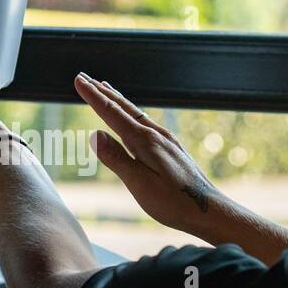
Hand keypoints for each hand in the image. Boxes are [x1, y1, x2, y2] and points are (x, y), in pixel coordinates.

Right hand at [75, 73, 223, 236]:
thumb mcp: (139, 184)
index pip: (112, 114)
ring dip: (117, 99)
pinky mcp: (171, 148)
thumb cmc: (173, 202)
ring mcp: (165, 140)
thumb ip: (116, 158)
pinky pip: (145, 121)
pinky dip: (131, 112)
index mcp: (145, 141)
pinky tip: (133, 116)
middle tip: (84, 77)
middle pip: (124, 107)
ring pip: (135, 112)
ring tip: (105, 88)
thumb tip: (94, 134)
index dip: (93, 97)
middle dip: (102, 92)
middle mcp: (156, 134)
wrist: (208, 210)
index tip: (78, 80)